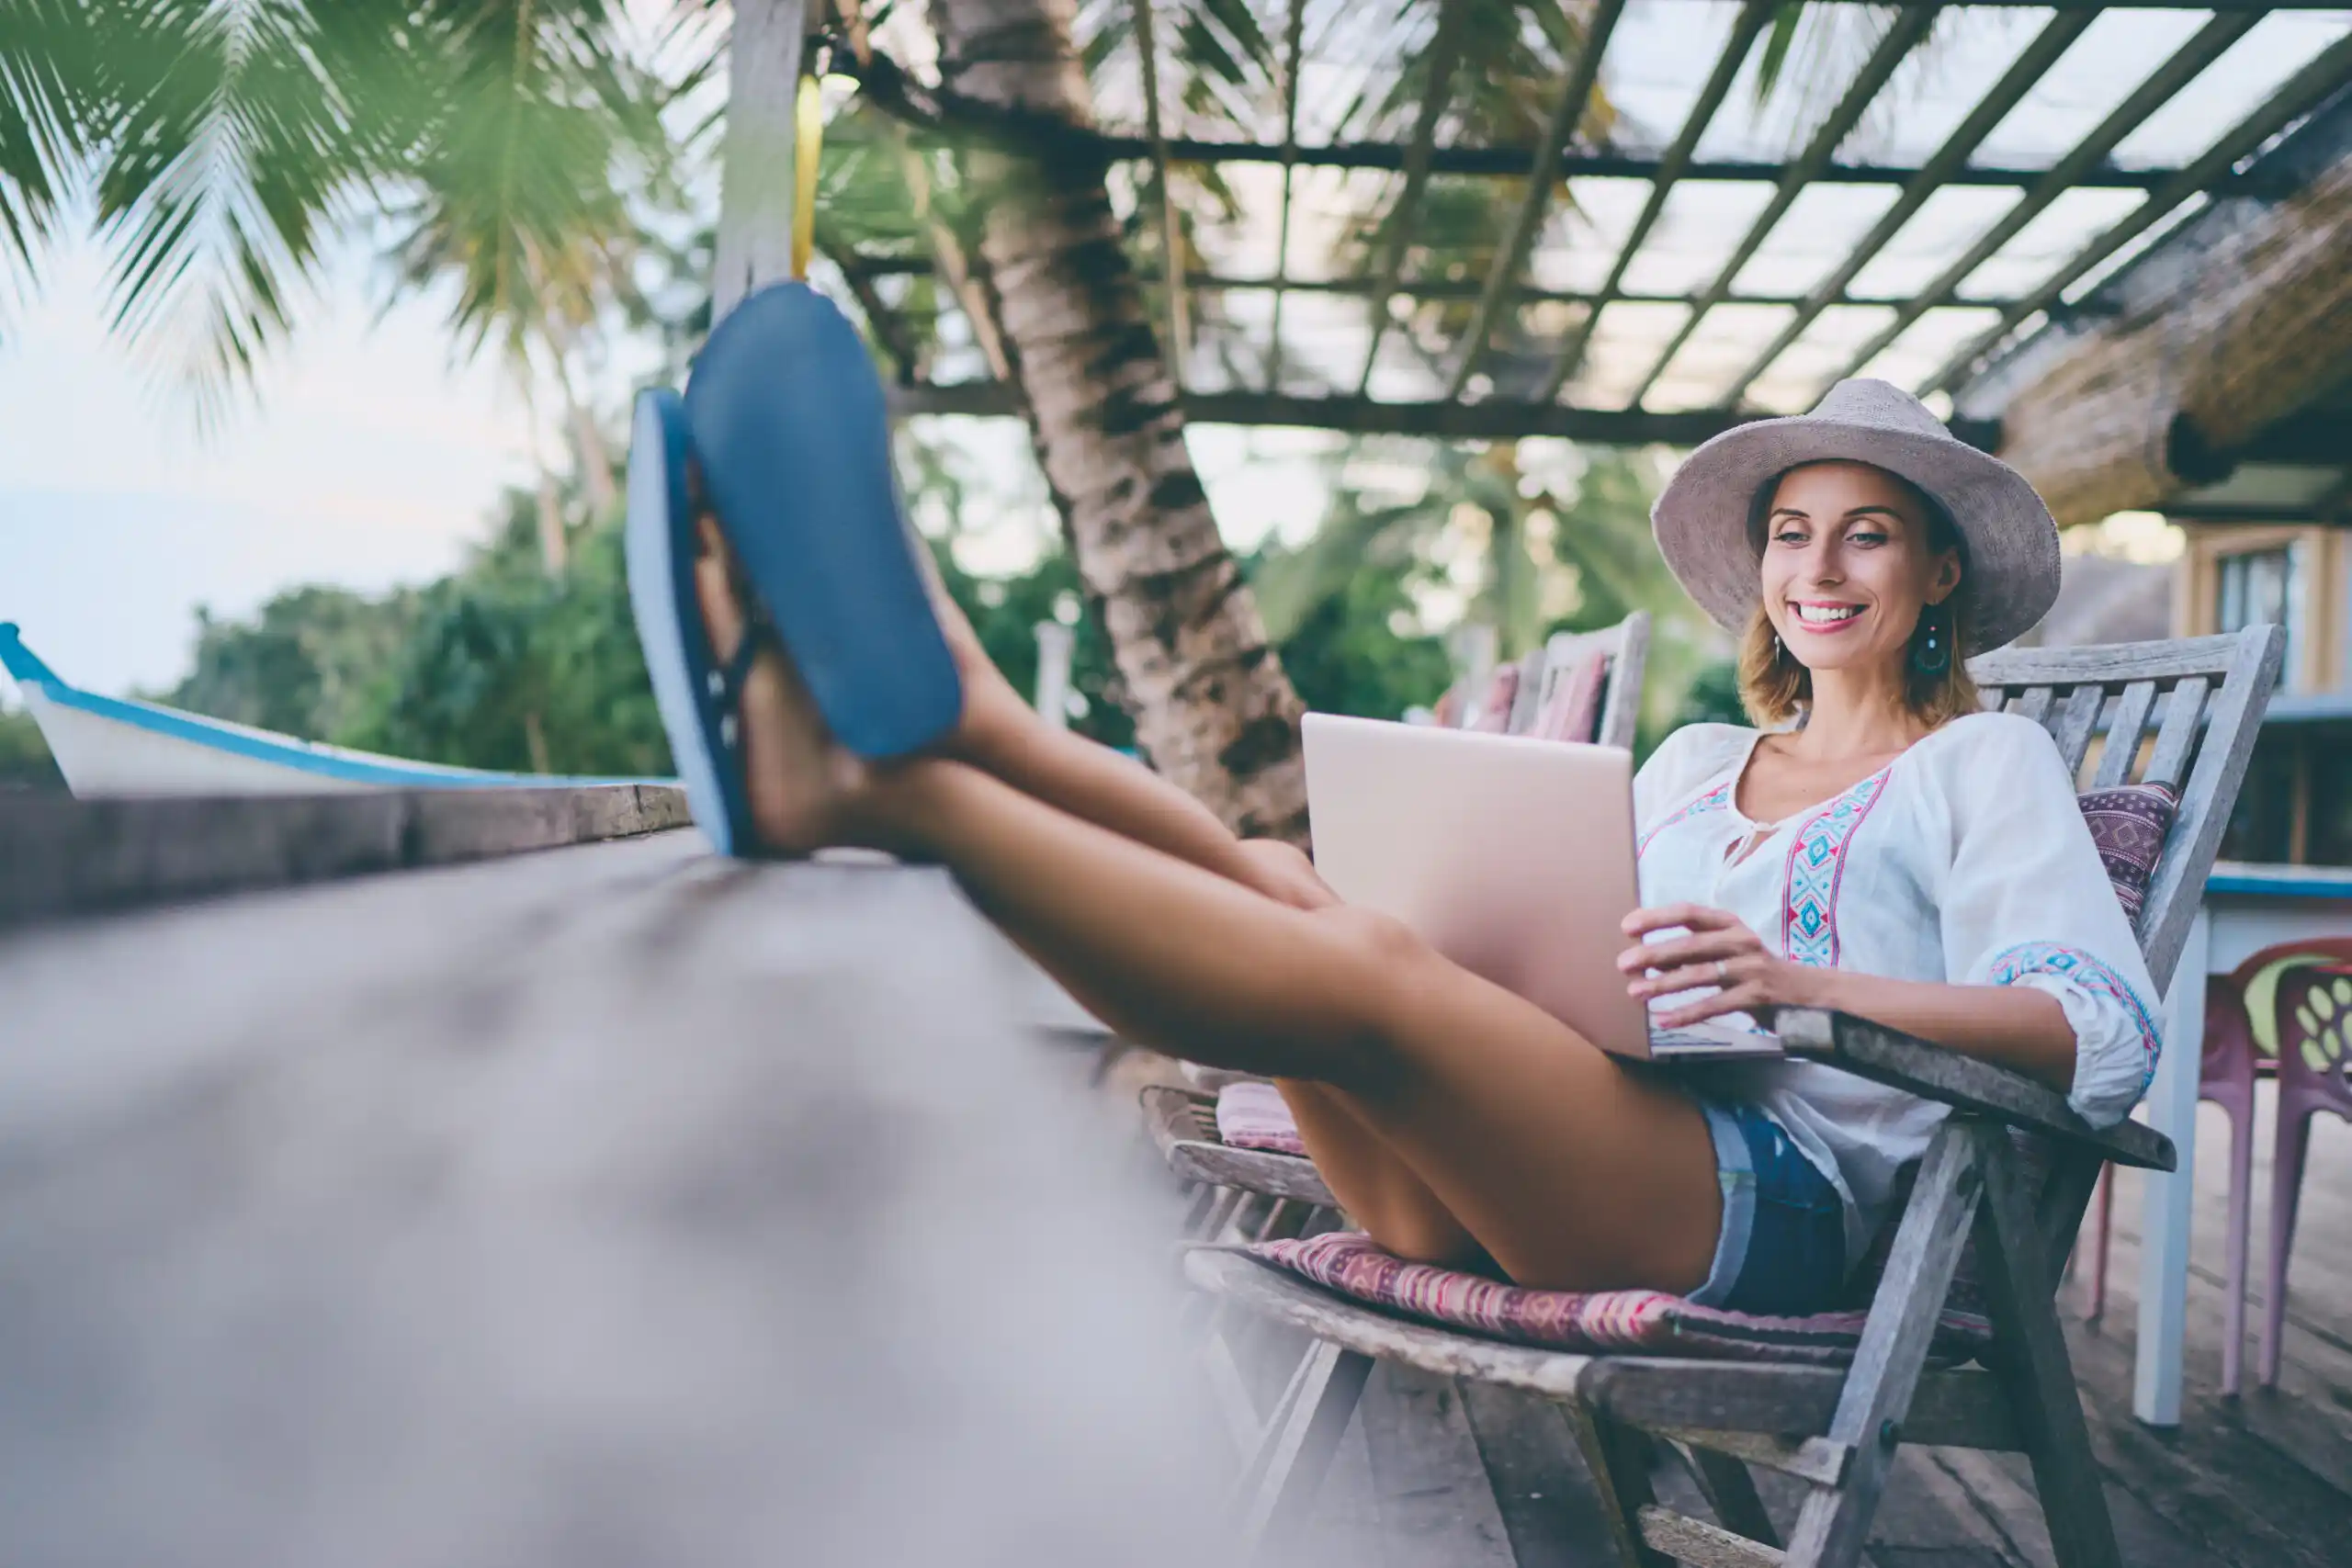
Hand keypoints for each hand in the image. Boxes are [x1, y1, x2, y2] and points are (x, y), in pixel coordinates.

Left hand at [1617, 904, 1823, 1027]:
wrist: (1809, 993)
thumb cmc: (1756, 969)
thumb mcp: (1728, 950)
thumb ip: (1693, 951)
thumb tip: (1646, 958)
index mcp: (1730, 924)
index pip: (1689, 913)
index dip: (1657, 918)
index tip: (1627, 927)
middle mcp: (1740, 940)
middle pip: (1690, 944)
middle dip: (1653, 954)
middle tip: (1624, 964)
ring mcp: (1750, 968)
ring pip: (1700, 975)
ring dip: (1663, 985)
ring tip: (1634, 992)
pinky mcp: (1757, 996)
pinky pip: (1714, 1005)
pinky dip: (1686, 1014)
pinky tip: (1662, 1020)